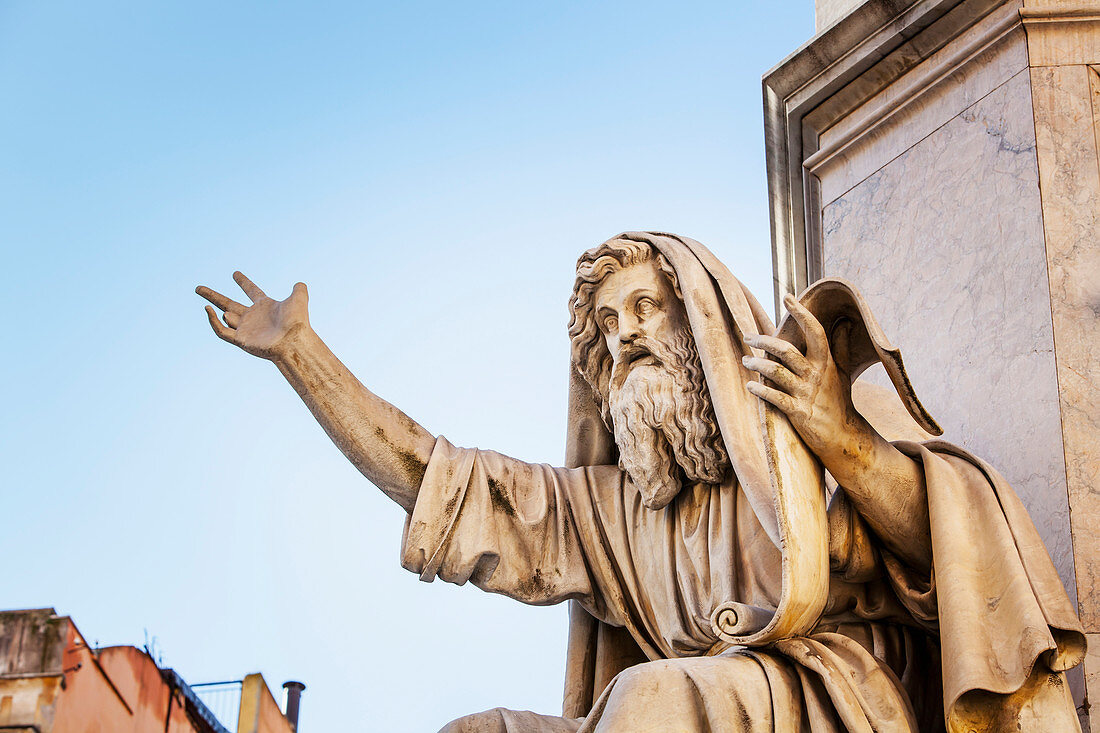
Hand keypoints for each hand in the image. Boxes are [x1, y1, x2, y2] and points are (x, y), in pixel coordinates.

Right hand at [196, 272, 310, 360]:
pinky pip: (221, 331)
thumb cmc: (297, 322)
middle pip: (229, 304)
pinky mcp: (240, 339)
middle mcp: (253, 317)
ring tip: (213, 306)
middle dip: (213, 296)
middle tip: (198, 288)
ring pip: (226, 317)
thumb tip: (299, 284)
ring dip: (219, 311)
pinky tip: (209, 310)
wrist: (293, 341)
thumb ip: (298, 289)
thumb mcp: (298, 299)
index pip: (252, 291)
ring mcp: (246, 328)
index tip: (235, 273)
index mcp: (265, 306)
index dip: (244, 282)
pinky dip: (213, 321)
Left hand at [742, 293, 864, 463]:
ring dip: (757, 364)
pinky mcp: (797, 412)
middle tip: (748, 336)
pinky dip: (760, 390)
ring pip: (776, 372)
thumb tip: (846, 323)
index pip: (815, 331)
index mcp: (824, 362)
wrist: (842, 435)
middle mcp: (814, 375)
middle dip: (763, 341)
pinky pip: (774, 398)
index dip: (802, 313)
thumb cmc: (839, 400)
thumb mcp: (842, 372)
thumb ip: (841, 346)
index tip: (787, 297)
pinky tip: (750, 385)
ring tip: (746, 359)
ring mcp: (805, 393)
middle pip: (786, 350)